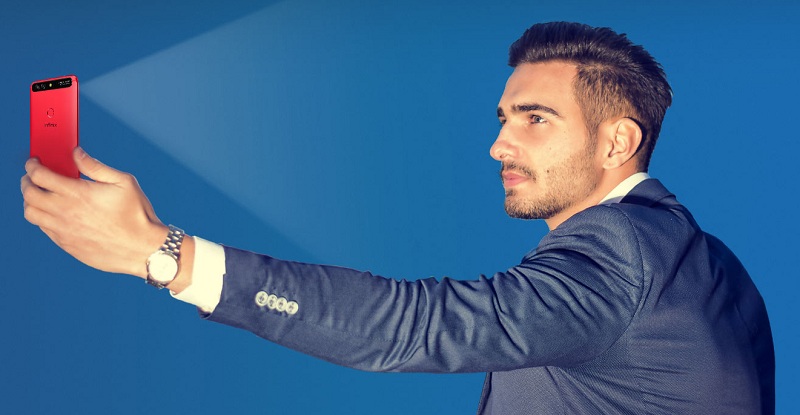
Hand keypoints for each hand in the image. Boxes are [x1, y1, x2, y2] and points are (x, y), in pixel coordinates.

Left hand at [21, 147, 167, 277]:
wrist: (142, 249)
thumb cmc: (137, 214)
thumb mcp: (123, 182)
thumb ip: (96, 166)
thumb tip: (76, 154)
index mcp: (78, 194)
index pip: (40, 175)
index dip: (32, 165)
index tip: (34, 162)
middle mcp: (65, 212)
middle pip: (28, 194)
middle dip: (26, 181)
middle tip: (32, 177)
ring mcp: (63, 231)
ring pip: (30, 213)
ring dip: (30, 201)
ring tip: (39, 195)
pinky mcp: (66, 245)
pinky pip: (43, 228)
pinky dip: (42, 217)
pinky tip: (54, 213)